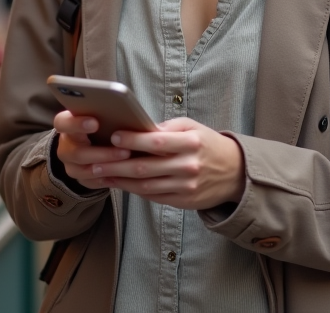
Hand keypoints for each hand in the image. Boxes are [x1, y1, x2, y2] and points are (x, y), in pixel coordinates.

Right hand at [52, 110, 130, 190]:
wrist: (91, 142)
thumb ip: (103, 111)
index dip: (76, 123)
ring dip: (107, 166)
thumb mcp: (99, 114)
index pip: (62, 123)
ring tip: (128, 161)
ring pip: (84, 170)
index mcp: (66, 125)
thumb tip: (122, 108)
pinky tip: (123, 173)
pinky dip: (108, 178)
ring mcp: (70, 165)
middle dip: (102, 152)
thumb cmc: (100, 123)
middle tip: (125, 150)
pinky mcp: (80, 179)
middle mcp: (65, 146)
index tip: (95, 123)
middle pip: (76, 152)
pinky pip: (92, 182)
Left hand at [80, 118, 245, 210]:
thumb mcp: (193, 128)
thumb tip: (138, 129)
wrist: (235, 173)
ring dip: (120, 180)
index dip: (132, 140)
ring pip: (146, 185)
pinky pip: (154, 197)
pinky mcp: (184, 201)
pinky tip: (120, 184)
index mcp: (191, 143)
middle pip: (145, 167)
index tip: (113, 136)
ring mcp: (186, 186)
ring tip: (100, 173)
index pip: (156, 142)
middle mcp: (188, 166)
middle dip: (116, 164)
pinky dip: (134, 190)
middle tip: (95, 160)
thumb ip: (167, 128)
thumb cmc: (208, 144)